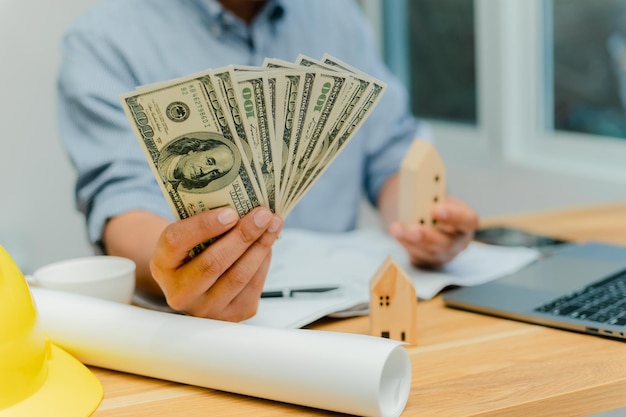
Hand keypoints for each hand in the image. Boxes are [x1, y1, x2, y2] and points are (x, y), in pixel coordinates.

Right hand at [150, 206, 282, 320]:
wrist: (197, 285)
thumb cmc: (194, 252)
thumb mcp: (189, 236)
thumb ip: (207, 223)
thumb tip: (244, 207)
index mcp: (162, 265)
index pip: (176, 242)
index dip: (204, 226)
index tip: (230, 212)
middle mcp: (179, 293)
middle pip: (213, 263)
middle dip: (243, 235)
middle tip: (262, 215)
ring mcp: (205, 309)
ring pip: (238, 276)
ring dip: (260, 247)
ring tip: (272, 224)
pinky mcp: (230, 316)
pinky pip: (252, 287)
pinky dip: (263, 261)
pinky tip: (268, 244)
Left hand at [388, 197, 477, 268]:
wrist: (423, 215)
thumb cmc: (433, 203)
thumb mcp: (435, 196)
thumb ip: (430, 197)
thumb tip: (417, 191)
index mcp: (467, 221)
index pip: (468, 221)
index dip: (455, 217)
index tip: (436, 209)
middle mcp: (459, 241)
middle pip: (447, 243)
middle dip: (428, 236)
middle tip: (414, 229)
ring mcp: (444, 254)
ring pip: (429, 253)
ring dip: (411, 241)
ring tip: (397, 229)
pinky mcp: (427, 262)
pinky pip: (417, 257)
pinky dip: (405, 244)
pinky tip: (396, 233)